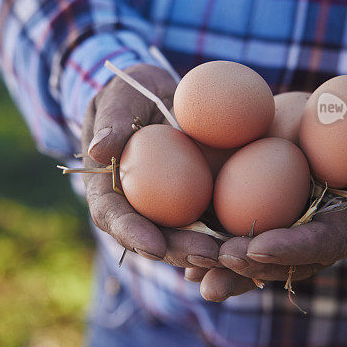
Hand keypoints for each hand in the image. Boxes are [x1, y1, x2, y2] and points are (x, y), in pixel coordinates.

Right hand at [81, 64, 221, 267]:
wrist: (163, 93)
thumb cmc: (133, 91)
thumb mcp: (121, 95)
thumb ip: (112, 119)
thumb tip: (98, 150)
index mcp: (107, 185)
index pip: (112, 215)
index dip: (131, 234)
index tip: (153, 247)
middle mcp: (135, 204)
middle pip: (150, 237)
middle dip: (176, 252)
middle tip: (204, 255)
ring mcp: (165, 207)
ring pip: (182, 238)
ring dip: (204, 251)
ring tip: (231, 254)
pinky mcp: (194, 201)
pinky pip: (208, 222)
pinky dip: (224, 235)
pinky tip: (248, 241)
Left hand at [209, 91, 346, 299]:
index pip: (325, 241)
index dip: (293, 248)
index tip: (258, 247)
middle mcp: (324, 229)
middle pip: (285, 257)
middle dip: (248, 266)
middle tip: (213, 265)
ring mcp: (299, 218)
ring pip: (259, 250)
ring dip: (225, 264)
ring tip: (190, 273)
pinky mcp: (277, 201)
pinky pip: (245, 223)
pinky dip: (217, 237)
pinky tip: (182, 247)